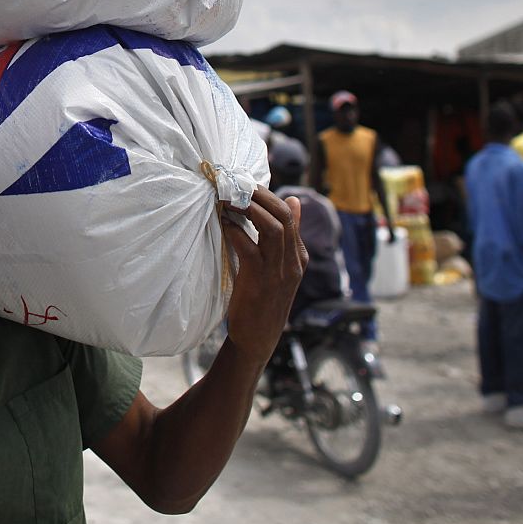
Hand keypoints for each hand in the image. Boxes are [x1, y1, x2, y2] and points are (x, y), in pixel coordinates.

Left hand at [220, 187, 308, 357]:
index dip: (268, 196)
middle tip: (236, 184)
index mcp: (299, 256)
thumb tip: (293, 200)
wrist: (258, 338)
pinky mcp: (259, 280)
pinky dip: (235, 230)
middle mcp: (293, 261)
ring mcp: (279, 271)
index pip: (290, 215)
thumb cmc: (264, 300)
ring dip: (248, 208)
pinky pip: (248, 246)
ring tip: (229, 198)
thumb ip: (286, 237)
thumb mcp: (280, 266)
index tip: (246, 184)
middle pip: (283, 216)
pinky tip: (223, 223)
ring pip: (272, 227)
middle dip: (259, 195)